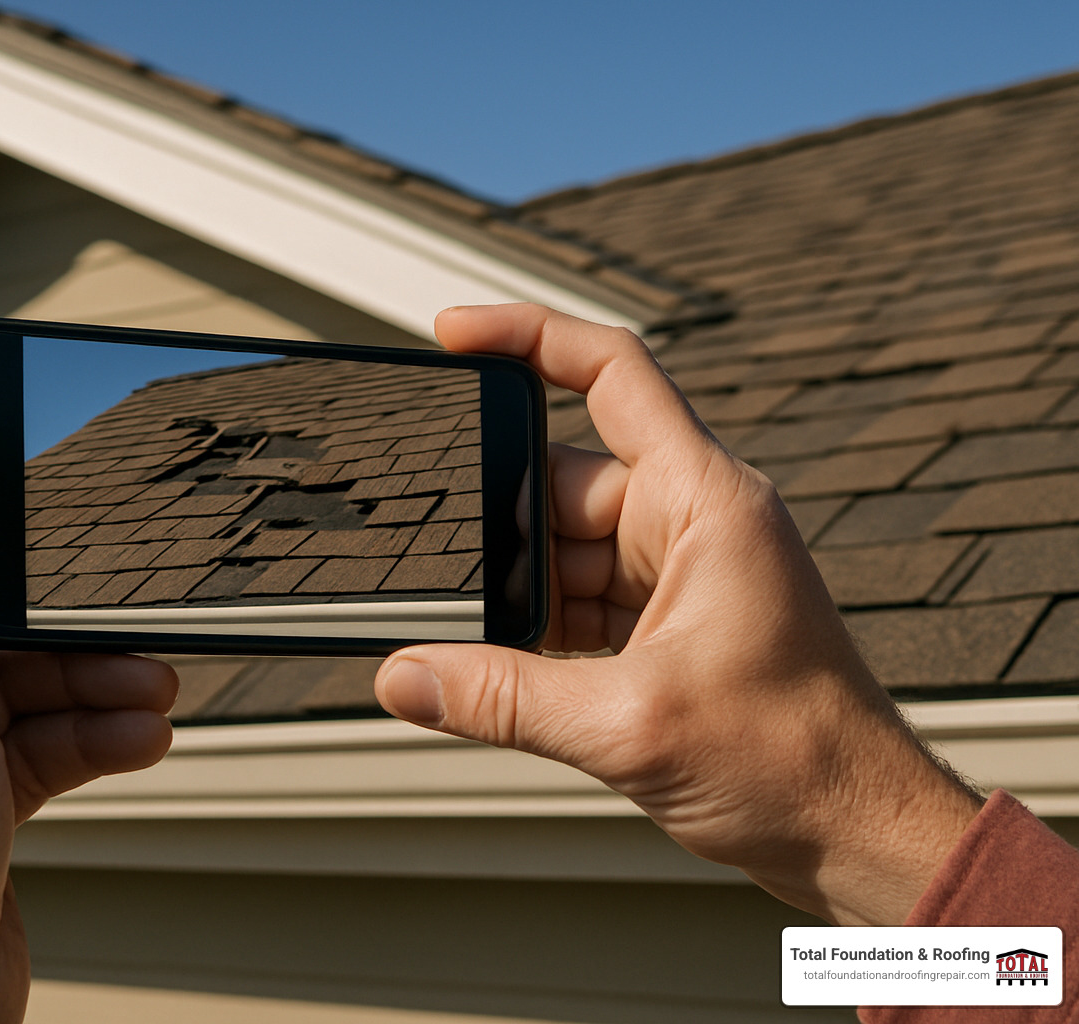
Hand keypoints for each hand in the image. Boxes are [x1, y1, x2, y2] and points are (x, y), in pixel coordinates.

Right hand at [376, 304, 980, 925]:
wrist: (853, 831)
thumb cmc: (797, 760)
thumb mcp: (628, 723)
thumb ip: (502, 698)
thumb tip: (403, 676)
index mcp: (705, 502)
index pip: (611, 374)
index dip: (527, 338)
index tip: (452, 336)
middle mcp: (691, 523)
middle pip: (561, 477)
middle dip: (497, 519)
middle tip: (443, 560)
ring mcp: (677, 573)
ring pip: (562, 548)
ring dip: (517, 589)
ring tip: (475, 635)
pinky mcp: (662, 625)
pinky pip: (575, 599)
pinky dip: (535, 626)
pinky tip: (498, 662)